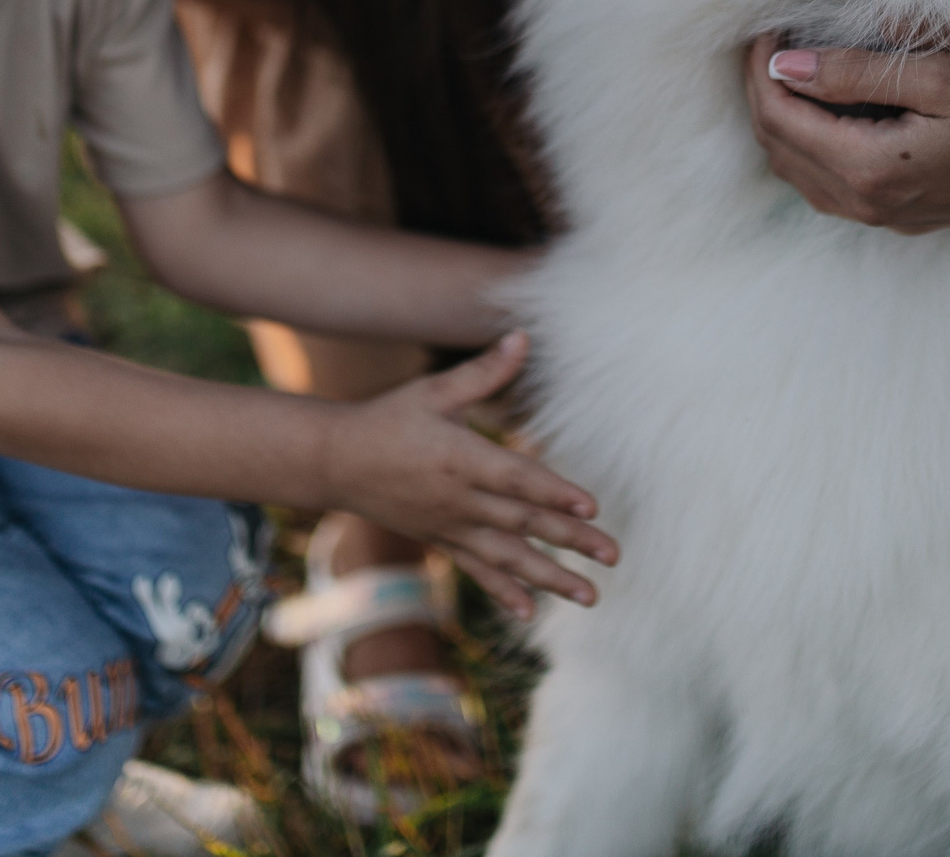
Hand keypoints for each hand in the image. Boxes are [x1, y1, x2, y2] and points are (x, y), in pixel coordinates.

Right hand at [322, 334, 617, 617]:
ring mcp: (450, 526)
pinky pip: (477, 570)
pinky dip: (504, 591)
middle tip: (614, 555)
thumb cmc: (388, 417)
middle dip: (571, 541)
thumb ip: (483, 372)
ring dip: (551, 578)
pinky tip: (530, 613)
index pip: (517, 478)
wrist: (336, 462)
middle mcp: (459, 499)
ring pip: (508, 556)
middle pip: (524, 522)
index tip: (591, 506)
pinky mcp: (441, 541)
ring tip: (590, 596)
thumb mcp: (433, 391)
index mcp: (461, 457)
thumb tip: (522, 336)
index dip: (554, 492)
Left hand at [744, 38, 949, 236]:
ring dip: (783, 116)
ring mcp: (881, 216)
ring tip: (795, 62)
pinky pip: (826, 181)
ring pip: (796, 168)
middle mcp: (867, 204)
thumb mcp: (941, 79)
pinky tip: (828, 101)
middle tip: (775, 37)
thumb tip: (786, 65)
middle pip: (777, 146)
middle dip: (764, 89)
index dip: (762, 67)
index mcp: (872, 169)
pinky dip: (811, 139)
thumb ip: (855, 73)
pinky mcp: (897, 214)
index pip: (780, 117)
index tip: (771, 25)